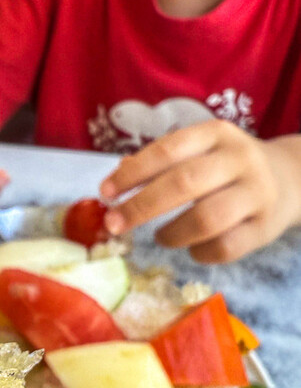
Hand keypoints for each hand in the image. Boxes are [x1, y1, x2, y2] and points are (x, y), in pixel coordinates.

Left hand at [99, 120, 300, 263]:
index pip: (168, 150)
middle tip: (114, 224)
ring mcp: (256, 194)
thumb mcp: (199, 153)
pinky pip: (225, 248)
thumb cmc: (227, 169)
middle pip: (183, 184)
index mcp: (216, 134)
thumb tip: (116, 178)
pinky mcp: (265, 228)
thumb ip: (161, 162)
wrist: (289, 179)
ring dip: (171, 234)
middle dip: (140, 207)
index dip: (133, 173)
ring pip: (206, 219)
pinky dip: (198, 253)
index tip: (105, 193)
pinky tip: (190, 249)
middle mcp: (239, 159)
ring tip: (159, 237)